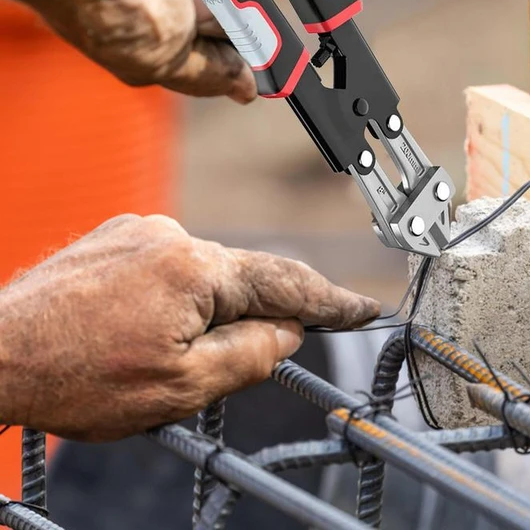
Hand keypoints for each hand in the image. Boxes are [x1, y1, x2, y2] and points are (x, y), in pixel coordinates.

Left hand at [0, 215, 378, 440]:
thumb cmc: (75, 377)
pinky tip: (153, 325)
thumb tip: (289, 330)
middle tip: (270, 347)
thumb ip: (248, 353)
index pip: (285, 284)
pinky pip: (173, 265)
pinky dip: (183, 294)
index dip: (330, 301)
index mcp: (195, 271)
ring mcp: (143, 231)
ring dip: (213, 309)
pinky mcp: (120, 237)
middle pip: (244, 277)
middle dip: (262, 313)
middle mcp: (172, 237)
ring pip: (207, 274)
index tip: (363, 307)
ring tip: (175, 352)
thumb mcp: (179, 388)